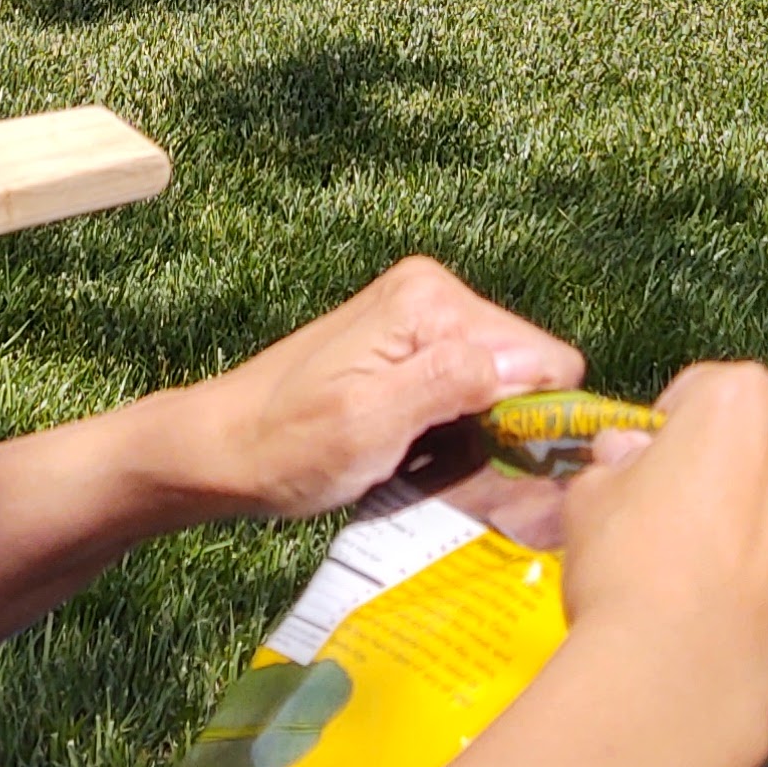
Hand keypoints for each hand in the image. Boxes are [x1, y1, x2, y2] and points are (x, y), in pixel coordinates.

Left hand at [170, 258, 584, 519]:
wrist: (221, 449)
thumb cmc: (286, 446)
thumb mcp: (368, 424)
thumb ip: (448, 384)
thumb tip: (527, 366)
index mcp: (431, 301)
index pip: (546, 360)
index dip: (536, 421)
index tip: (498, 467)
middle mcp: (434, 293)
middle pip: (527, 372)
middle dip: (504, 428)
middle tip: (451, 472)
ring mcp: (421, 319)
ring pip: (501, 387)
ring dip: (478, 435)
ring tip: (426, 464)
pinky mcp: (410, 347)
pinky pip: (468, 390)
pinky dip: (454, 430)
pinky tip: (416, 454)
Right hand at [554, 363, 767, 766]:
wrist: (682, 694)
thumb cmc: (629, 569)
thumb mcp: (590, 498)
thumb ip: (619, 467)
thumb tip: (631, 464)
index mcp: (748, 405)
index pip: (703, 393)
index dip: (667, 432)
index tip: (642, 473)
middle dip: (731, 478)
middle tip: (677, 527)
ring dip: (765, 538)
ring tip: (707, 593)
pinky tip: (734, 635)